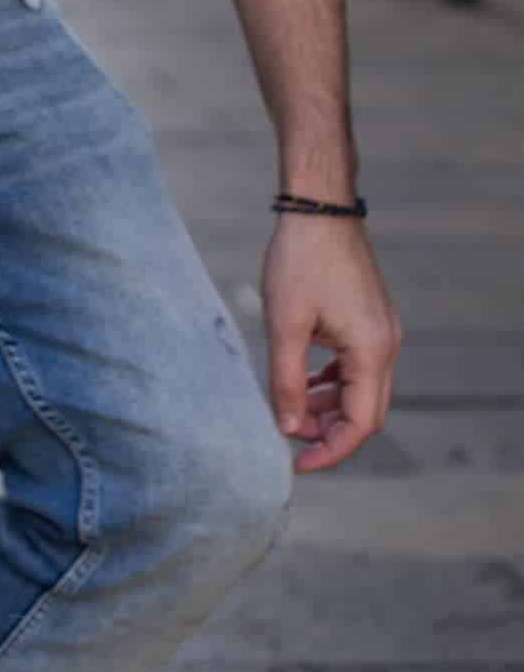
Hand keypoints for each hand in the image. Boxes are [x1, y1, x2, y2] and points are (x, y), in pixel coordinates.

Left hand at [261, 215, 400, 472]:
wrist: (319, 208)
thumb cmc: (301, 260)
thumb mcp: (285, 325)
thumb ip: (287, 380)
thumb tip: (288, 427)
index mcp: (372, 351)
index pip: (360, 423)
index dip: (330, 450)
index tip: (297, 463)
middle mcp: (387, 345)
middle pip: (365, 411)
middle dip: (329, 431)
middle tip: (288, 436)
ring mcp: (382, 331)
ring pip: (361, 388)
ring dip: (329, 405)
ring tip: (290, 409)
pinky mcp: (370, 318)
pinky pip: (356, 365)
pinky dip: (333, 380)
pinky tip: (304, 380)